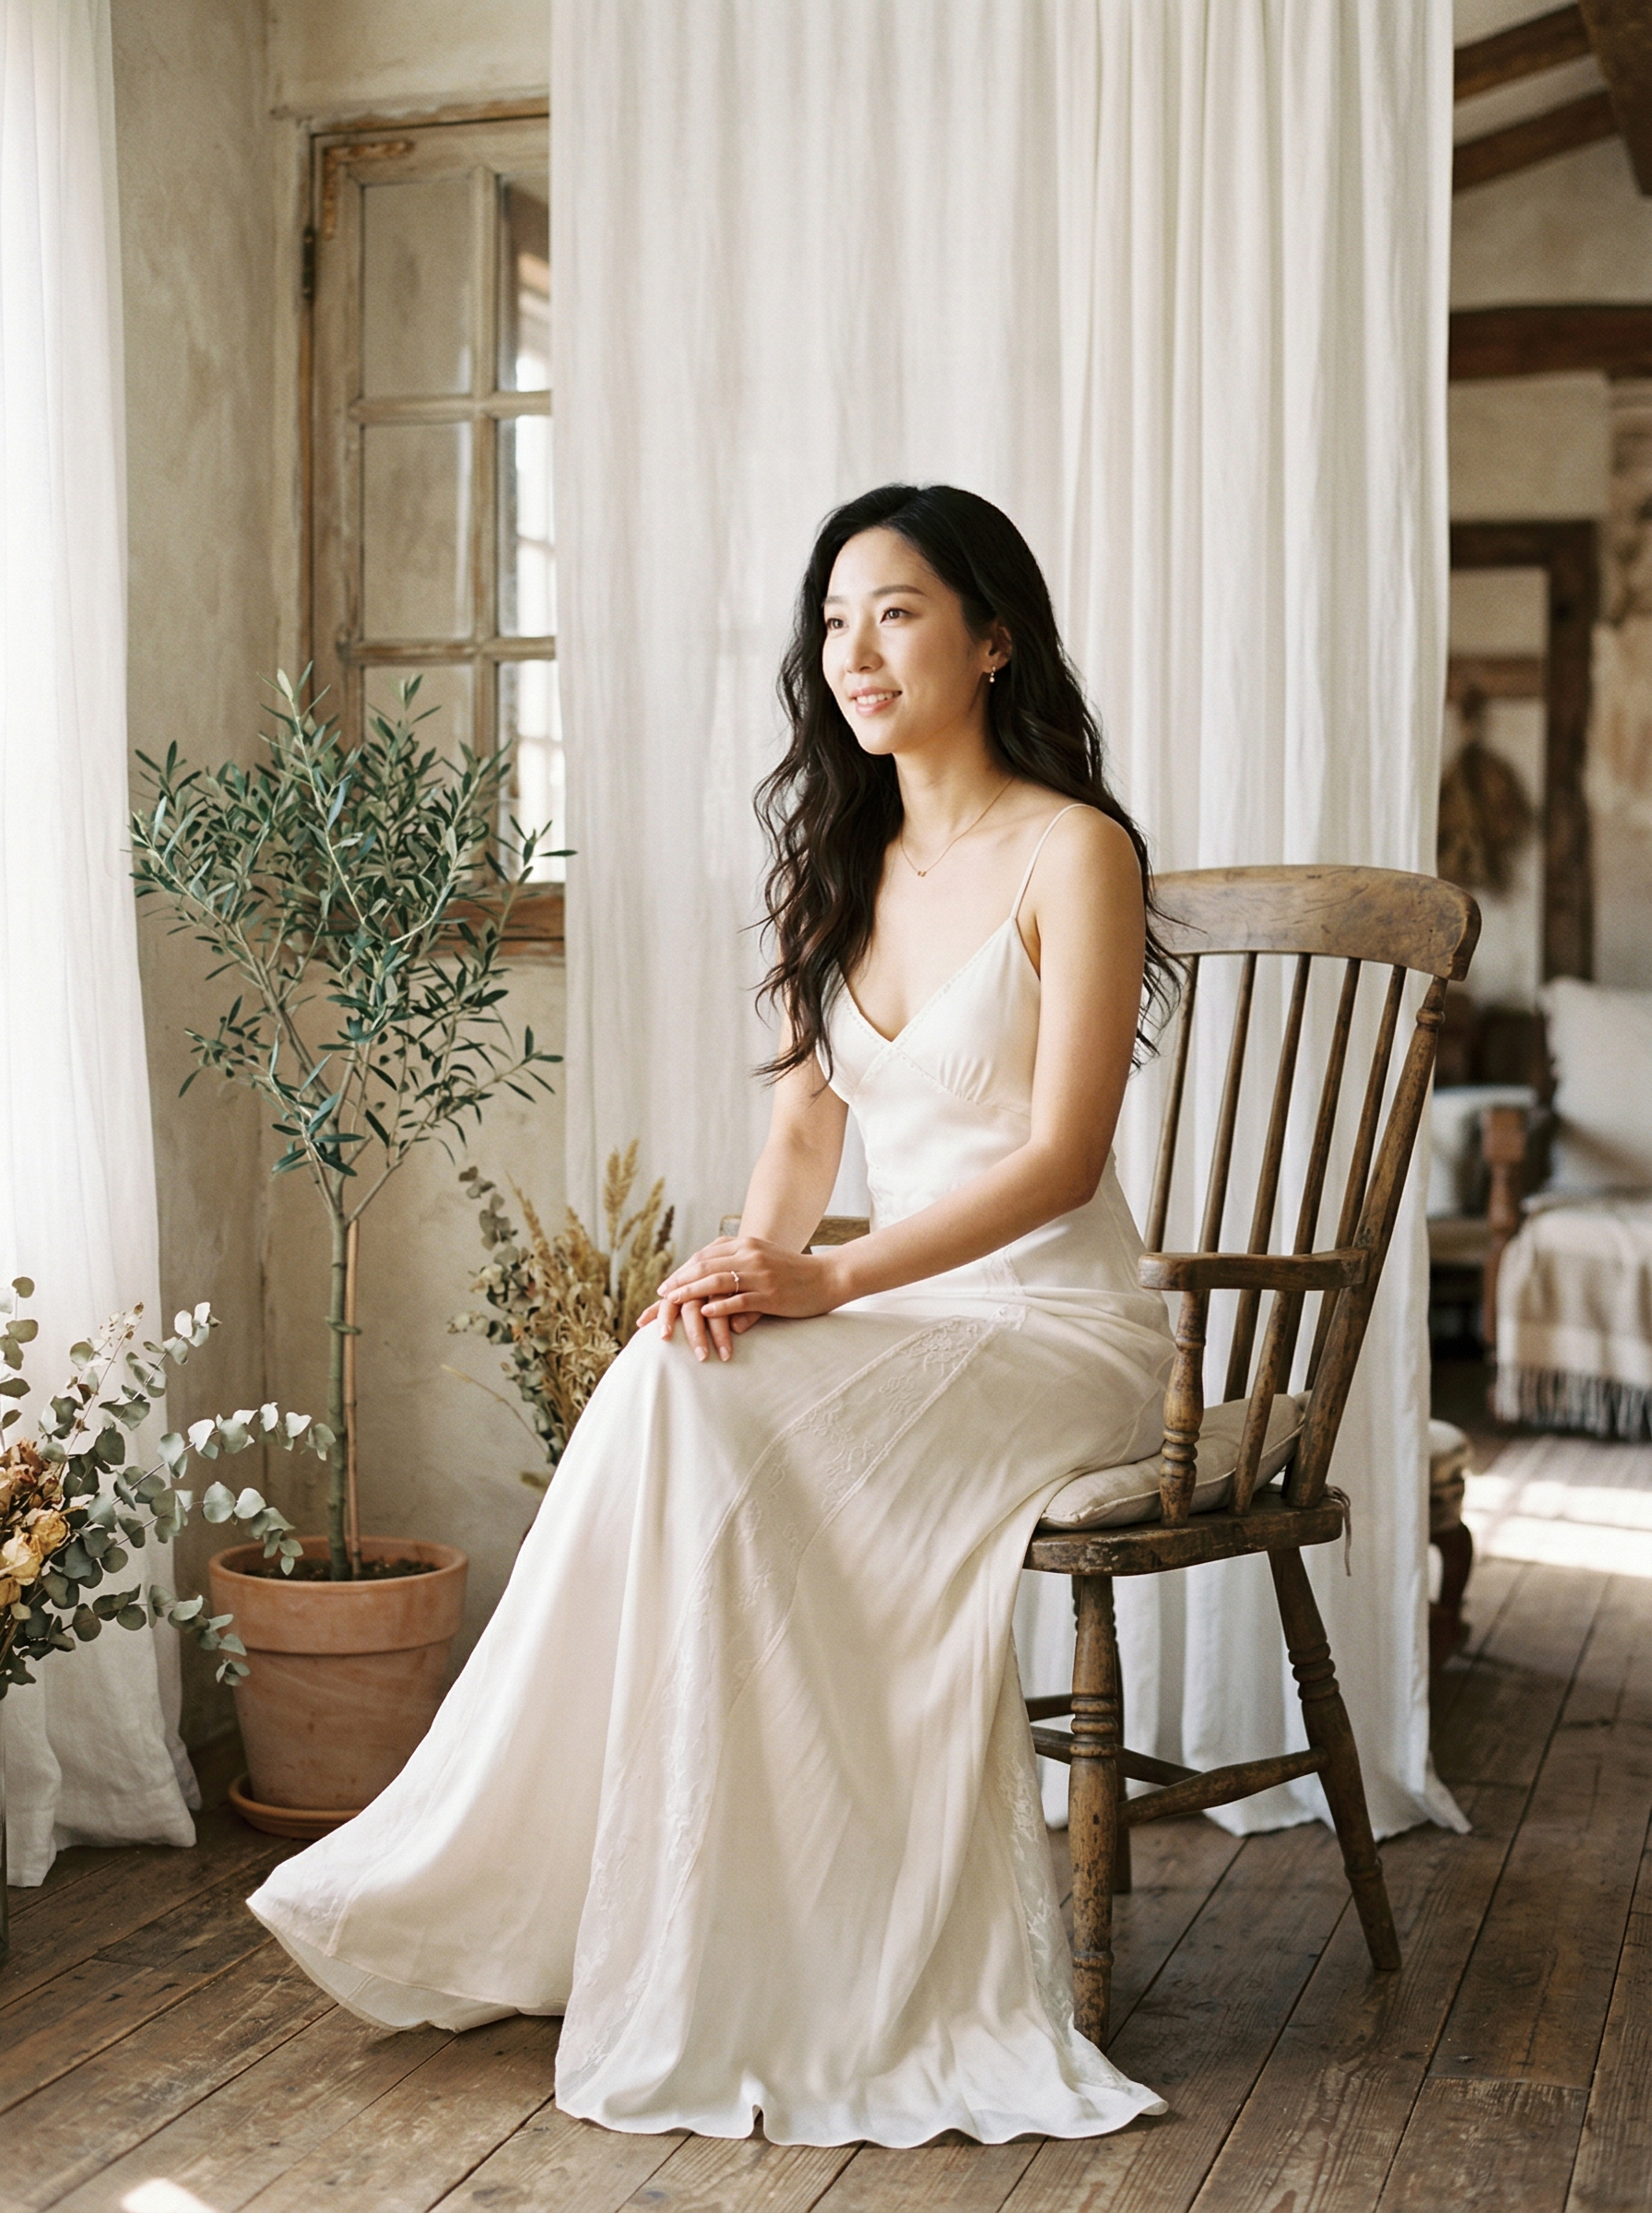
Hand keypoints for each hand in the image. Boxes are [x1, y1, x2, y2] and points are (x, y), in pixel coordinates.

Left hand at [638, 1236, 844, 1362]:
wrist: (828, 1278)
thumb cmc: (795, 1273)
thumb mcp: (764, 1259)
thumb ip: (739, 1261)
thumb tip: (713, 1277)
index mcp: (746, 1245)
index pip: (704, 1256)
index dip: (682, 1270)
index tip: (665, 1285)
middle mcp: (750, 1255)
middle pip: (704, 1266)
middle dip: (678, 1281)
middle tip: (659, 1295)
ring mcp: (760, 1274)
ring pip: (716, 1280)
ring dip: (689, 1292)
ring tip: (670, 1302)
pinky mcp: (770, 1294)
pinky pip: (739, 1299)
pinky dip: (718, 1305)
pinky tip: (702, 1313)